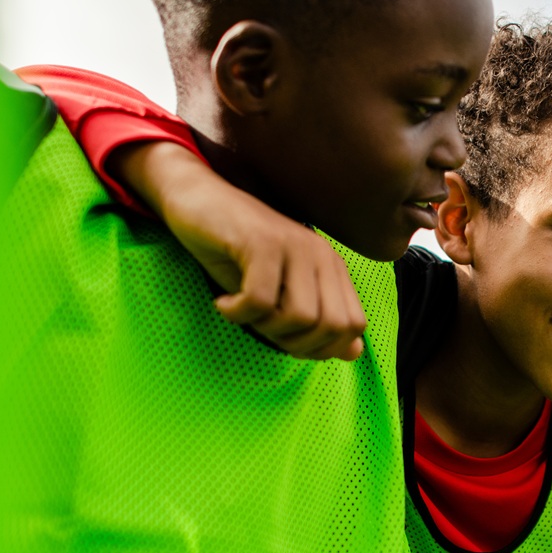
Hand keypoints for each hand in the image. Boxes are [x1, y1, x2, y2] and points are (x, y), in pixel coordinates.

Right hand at [114, 141, 367, 360]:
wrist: (198, 199)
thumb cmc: (237, 254)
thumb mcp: (279, 295)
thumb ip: (317, 322)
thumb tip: (354, 354)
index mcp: (332, 267)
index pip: (353, 326)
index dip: (322, 348)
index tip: (285, 341)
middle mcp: (321, 254)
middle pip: (331, 326)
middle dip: (295, 344)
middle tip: (261, 328)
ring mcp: (294, 245)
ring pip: (300, 316)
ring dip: (265, 328)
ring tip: (242, 311)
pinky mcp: (263, 242)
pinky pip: (259, 300)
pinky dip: (236, 312)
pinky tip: (222, 303)